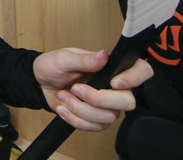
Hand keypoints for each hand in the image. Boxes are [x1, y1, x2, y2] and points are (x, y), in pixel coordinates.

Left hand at [33, 48, 152, 130]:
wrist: (41, 82)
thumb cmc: (54, 66)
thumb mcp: (65, 58)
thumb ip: (85, 59)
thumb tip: (103, 55)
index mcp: (112, 68)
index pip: (142, 71)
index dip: (135, 78)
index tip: (114, 82)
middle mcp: (115, 88)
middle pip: (127, 102)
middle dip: (98, 99)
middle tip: (76, 88)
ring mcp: (107, 106)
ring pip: (108, 117)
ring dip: (80, 108)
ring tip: (64, 95)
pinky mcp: (96, 119)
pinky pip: (93, 127)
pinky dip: (74, 118)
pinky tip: (63, 107)